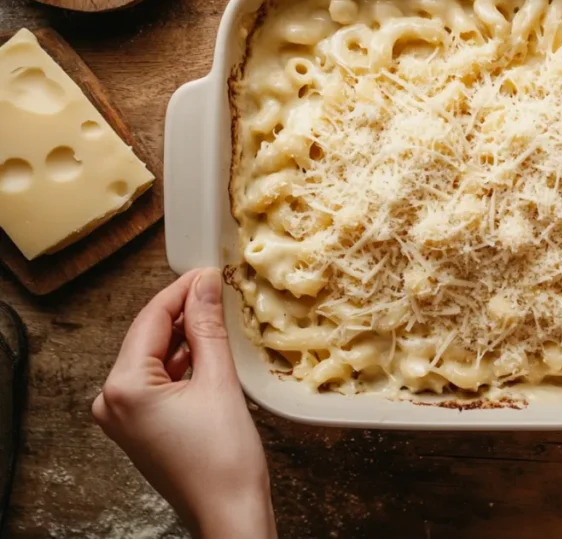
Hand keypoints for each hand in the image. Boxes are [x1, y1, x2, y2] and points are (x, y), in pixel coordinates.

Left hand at [92, 268, 276, 538]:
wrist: (229, 512)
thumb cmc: (224, 459)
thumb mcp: (219, 381)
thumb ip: (208, 326)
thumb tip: (205, 282)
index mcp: (123, 387)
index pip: (151, 319)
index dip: (183, 290)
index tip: (210, 271)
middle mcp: (111, 401)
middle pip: (150, 337)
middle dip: (185, 312)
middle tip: (219, 289)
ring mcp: (122, 417)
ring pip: (155, 358)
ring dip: (187, 338)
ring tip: (220, 318)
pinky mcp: (139, 427)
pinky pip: (158, 381)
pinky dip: (184, 365)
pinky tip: (210, 352)